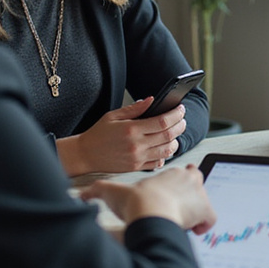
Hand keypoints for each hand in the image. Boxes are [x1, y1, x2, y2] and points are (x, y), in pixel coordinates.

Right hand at [57, 97, 186, 175]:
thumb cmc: (99, 133)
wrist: (85, 154)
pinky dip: (165, 155)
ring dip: (175, 141)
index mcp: (131, 129)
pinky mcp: (136, 167)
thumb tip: (152, 100)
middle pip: (168, 135)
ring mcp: (137, 158)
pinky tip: (164, 147)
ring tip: (174, 133)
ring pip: (167, 150)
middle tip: (182, 120)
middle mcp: (136, 145)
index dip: (176, 114)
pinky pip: (158, 163)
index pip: (162, 121)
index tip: (181, 109)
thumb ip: (135, 108)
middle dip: (180, 126)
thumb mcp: (113, 115)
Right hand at [79, 163, 215, 232]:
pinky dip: (203, 225)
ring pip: (203, 202)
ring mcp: (200, 195)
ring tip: (180, 222)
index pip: (183, 173)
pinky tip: (192, 231)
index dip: (177, 185)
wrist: (148, 212)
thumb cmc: (133, 201)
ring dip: (194, 212)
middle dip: (190, 196)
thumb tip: (82, 195)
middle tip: (177, 209)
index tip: (169, 196)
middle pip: (196, 184)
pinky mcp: (206, 211)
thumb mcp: (111, 191)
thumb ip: (97, 191)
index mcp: (172, 173)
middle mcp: (190, 180)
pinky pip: (210, 219)